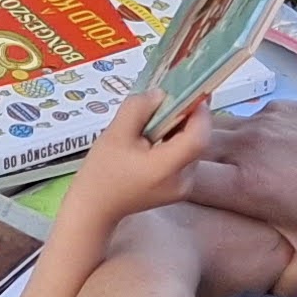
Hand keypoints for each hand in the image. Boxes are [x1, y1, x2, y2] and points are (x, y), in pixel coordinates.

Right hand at [65, 89, 216, 231]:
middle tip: (173, 95)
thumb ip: (139, 108)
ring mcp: (184, 187)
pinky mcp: (180, 188)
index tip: (188, 91)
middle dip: (188, 116)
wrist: (97, 206)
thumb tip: (161, 93)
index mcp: (166, 169)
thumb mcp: (115, 133)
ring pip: (193, 148)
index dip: (198, 112)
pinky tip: (158, 133)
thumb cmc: (102, 170)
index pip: (197, 137)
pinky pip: (186, 157)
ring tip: (160, 114)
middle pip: (198, 141)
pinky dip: (177, 141)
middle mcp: (183, 180)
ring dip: (182, 127)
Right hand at [181, 97, 296, 296]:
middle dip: (174, 164)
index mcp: (247, 185)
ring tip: (199, 167)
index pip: (182, 180)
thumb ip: (284, 286)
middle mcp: (244, 147)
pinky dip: (229, 136)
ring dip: (200, 147)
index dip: (164, 189)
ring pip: (208, 130)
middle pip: (186, 149)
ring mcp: (257, 122)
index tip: (161, 203)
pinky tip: (244, 154)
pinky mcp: (271, 108)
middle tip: (169, 183)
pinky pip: (235, 121)